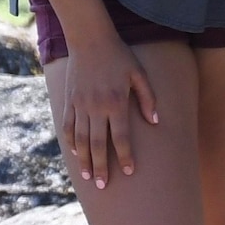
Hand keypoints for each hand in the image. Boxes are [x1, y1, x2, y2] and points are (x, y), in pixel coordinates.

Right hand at [59, 36, 158, 189]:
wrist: (89, 38)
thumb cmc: (119, 55)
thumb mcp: (139, 74)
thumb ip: (148, 99)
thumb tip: (156, 122)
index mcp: (116, 102)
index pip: (121, 137)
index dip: (125, 156)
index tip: (129, 171)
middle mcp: (97, 107)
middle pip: (98, 144)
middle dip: (102, 167)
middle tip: (104, 186)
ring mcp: (80, 105)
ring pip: (81, 139)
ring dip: (84, 160)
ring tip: (89, 176)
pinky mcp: (69, 100)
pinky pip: (68, 126)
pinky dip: (71, 142)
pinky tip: (76, 154)